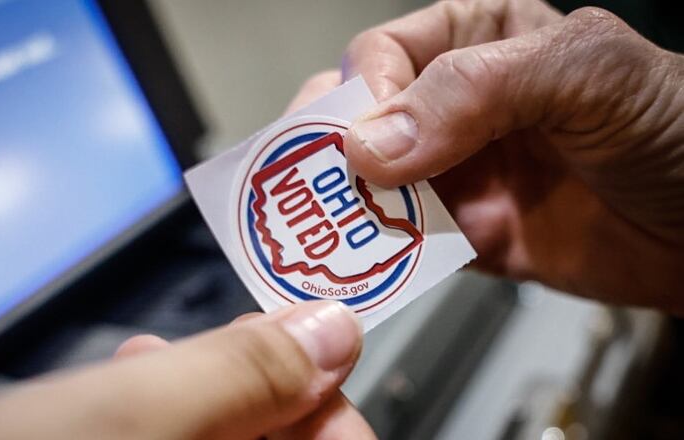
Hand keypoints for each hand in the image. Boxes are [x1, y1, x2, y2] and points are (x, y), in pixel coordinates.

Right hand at [0, 301, 375, 438]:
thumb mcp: (122, 419)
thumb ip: (238, 380)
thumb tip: (330, 331)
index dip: (330, 398)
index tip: (313, 340)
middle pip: (283, 439)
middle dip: (255, 384)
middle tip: (232, 333)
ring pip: (226, 436)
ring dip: (203, 390)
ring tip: (162, 351)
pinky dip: (164, 410)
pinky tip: (132, 378)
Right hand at [332, 0, 683, 311]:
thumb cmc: (675, 126)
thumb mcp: (586, 75)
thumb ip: (478, 88)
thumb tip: (373, 142)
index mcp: (479, 41)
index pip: (385, 53)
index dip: (362, 91)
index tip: (359, 138)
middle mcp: (456, 106)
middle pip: (360, 117)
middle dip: (329, 149)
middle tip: (315, 184)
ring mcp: (459, 174)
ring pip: (372, 184)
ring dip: (345, 208)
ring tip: (326, 232)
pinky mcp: (468, 235)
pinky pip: (406, 243)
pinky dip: (380, 255)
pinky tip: (366, 264)